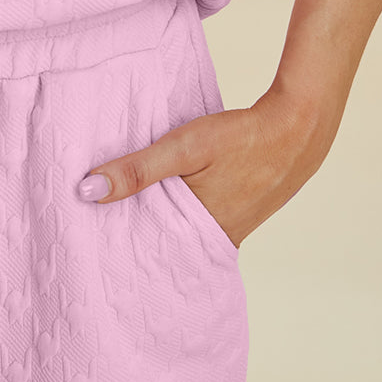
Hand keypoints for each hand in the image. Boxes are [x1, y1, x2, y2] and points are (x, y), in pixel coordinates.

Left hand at [79, 86, 337, 248]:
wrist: (297, 129)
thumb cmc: (240, 137)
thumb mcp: (184, 147)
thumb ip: (137, 169)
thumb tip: (87, 191)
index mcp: (199, 233)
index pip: (147, 251)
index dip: (117, 245)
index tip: (84, 240)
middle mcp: (214, 240)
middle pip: (162, 242)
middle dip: (133, 234)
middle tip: (92, 225)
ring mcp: (229, 227)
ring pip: (180, 229)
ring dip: (155, 218)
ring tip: (119, 209)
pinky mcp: (236, 212)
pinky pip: (198, 218)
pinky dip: (178, 209)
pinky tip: (162, 194)